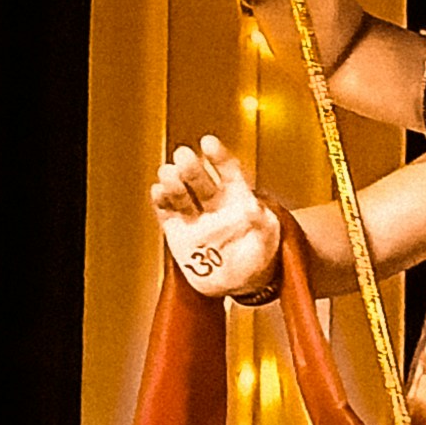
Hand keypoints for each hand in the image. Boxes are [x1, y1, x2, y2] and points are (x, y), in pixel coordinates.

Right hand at [151, 136, 282, 297]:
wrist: (242, 282)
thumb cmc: (258, 254)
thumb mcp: (268, 239)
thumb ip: (262, 224)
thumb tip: (255, 208)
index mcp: (237, 196)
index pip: (227, 171)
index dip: (218, 156)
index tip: (208, 142)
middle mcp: (213, 202)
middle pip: (200, 179)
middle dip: (191, 166)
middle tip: (183, 155)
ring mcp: (195, 216)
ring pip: (181, 193)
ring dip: (173, 181)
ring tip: (168, 173)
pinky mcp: (178, 232)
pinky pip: (167, 213)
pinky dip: (161, 201)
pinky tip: (157, 190)